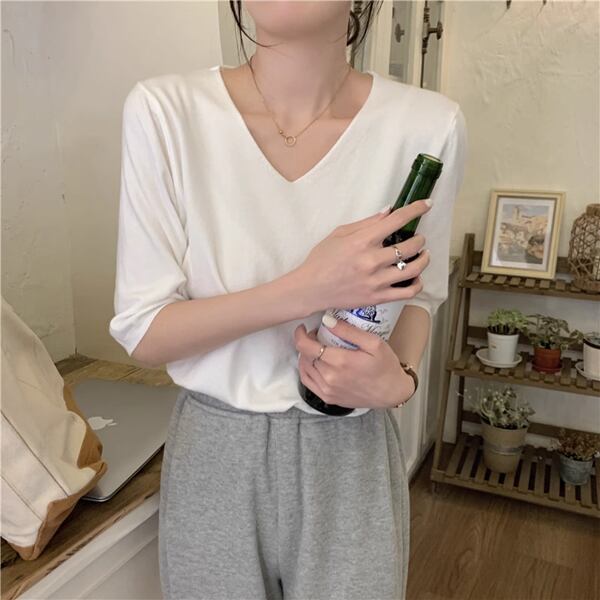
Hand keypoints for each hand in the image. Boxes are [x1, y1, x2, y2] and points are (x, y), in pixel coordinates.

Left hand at [293, 316, 415, 409]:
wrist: (392, 393)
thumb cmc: (385, 366)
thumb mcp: (373, 343)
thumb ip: (349, 331)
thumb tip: (327, 320)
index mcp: (340, 362)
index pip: (306, 347)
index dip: (300, 335)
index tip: (304, 328)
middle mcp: (330, 377)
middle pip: (305, 356)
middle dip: (307, 343)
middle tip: (318, 336)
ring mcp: (327, 390)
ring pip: (304, 368)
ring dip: (306, 355)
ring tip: (317, 348)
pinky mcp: (328, 398)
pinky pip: (307, 382)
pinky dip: (306, 370)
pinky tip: (314, 363)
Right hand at [294, 199, 431, 314]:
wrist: (310, 289)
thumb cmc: (321, 260)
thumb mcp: (339, 234)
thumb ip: (366, 223)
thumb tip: (388, 212)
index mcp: (362, 241)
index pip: (397, 220)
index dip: (416, 210)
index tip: (426, 205)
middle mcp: (371, 261)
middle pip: (410, 246)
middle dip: (419, 239)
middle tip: (418, 238)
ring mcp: (376, 281)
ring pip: (414, 269)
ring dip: (424, 259)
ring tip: (423, 255)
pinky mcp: (377, 298)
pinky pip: (408, 292)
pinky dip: (417, 283)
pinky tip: (416, 277)